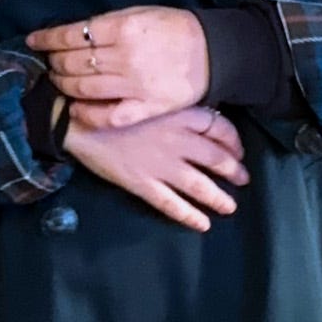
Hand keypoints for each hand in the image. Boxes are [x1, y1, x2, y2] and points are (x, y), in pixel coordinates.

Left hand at [29, 6, 207, 131]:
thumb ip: (106, 24)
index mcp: (123, 27)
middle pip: (73, 63)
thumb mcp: (139, 13)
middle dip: (54, 62)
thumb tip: (71, 34)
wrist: (211, 52)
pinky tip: (76, 108)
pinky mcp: (146, 108)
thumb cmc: (172, 28)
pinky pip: (107, 116)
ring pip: (84, 89)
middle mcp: (125, 56)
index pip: (72, 35)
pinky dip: (86, 114)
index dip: (47, 39)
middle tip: (50, 63)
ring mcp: (135, 85)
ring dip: (64, 85)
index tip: (34, 41)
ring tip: (60, 81)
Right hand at [65, 107, 247, 232]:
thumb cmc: (114, 105)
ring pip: (199, 185)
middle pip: (216, 158)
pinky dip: (190, 216)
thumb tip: (201, 119)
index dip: (233, 141)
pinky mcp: (143, 185)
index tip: (238, 150)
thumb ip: (176, 109)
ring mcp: (160, 165)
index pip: (219, 127)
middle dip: (233, 171)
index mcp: (179, 114)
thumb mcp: (151, 97)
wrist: (79, 121)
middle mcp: (176, 140)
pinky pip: (172, 205)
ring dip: (218, 198)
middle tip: (242, 180)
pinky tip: (202, 224)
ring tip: (229, 206)